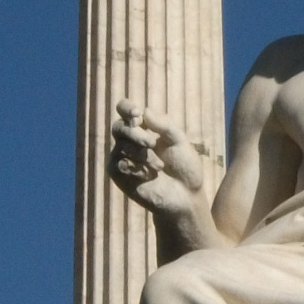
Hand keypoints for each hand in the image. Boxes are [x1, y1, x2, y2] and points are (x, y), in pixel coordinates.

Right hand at [109, 103, 209, 226]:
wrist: (186, 195)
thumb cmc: (184, 166)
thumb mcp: (180, 141)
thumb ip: (164, 125)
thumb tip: (145, 111)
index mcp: (144, 127)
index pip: (125, 109)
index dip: (127, 108)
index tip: (137, 115)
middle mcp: (130, 140)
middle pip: (119, 127)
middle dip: (135, 134)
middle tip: (152, 143)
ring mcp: (122, 157)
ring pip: (120, 146)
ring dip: (141, 155)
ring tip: (159, 167)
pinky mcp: (119, 175)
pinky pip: (117, 164)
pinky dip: (134, 167)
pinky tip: (147, 175)